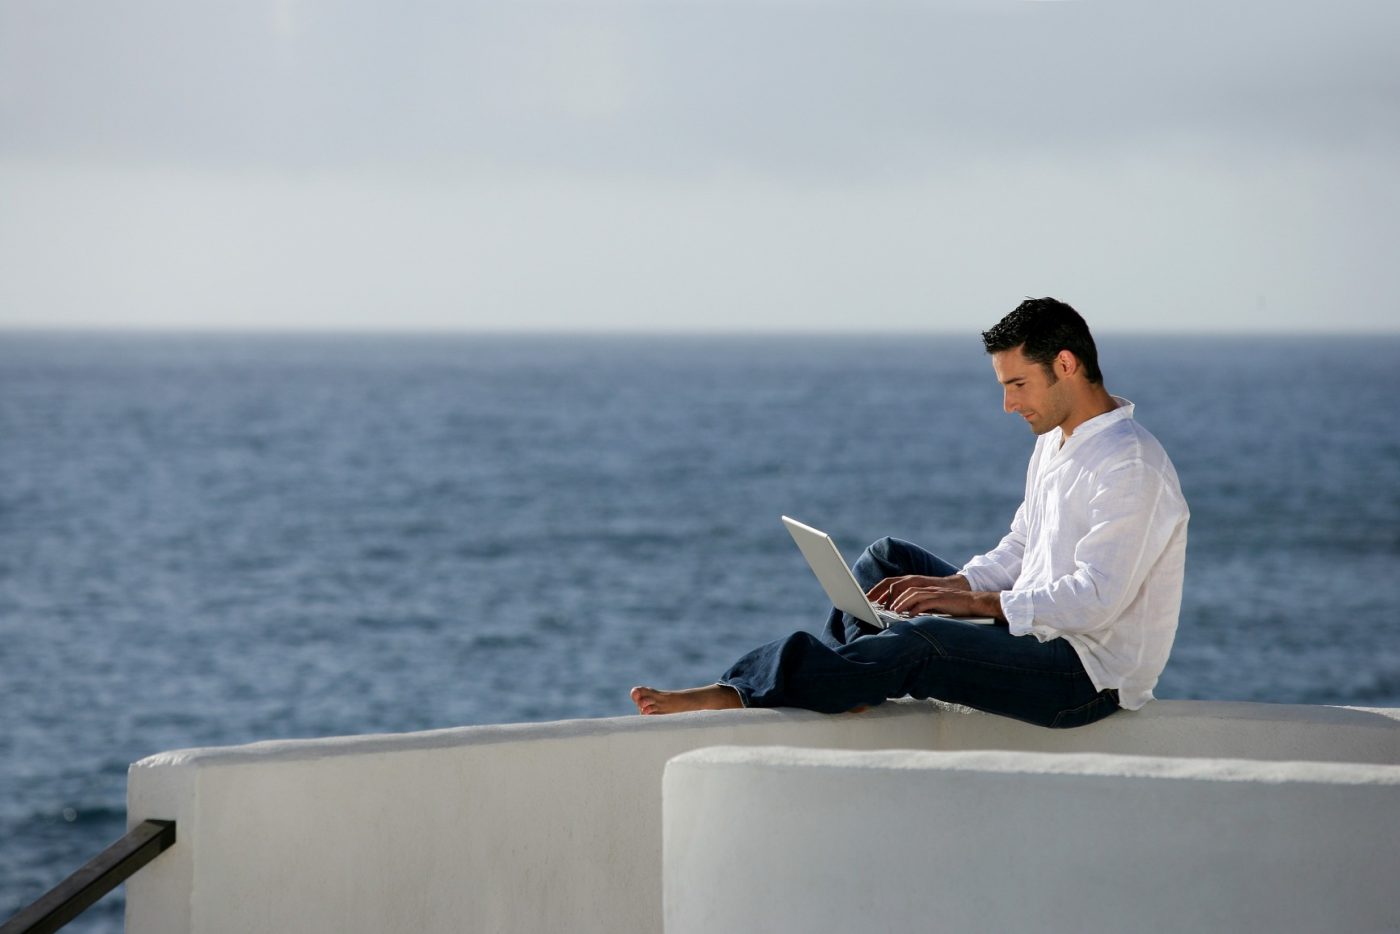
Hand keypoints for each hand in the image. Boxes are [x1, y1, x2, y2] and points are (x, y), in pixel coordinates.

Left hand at [868, 576, 1002, 621]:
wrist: (972, 602)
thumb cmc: (950, 604)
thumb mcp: (930, 603)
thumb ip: (916, 604)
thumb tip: (902, 613)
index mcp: (919, 585)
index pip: (895, 583)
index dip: (880, 589)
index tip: (868, 597)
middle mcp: (924, 586)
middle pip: (899, 586)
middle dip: (885, 595)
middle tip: (873, 603)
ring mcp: (932, 591)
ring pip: (911, 593)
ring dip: (900, 602)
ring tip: (892, 611)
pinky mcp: (941, 599)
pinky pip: (926, 602)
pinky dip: (916, 608)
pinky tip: (910, 615)